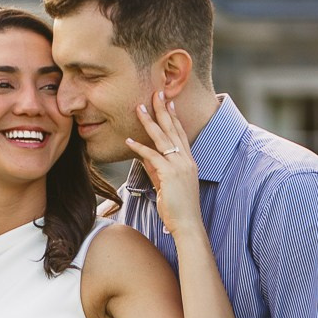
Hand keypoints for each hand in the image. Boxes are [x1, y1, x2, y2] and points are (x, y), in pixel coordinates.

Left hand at [124, 91, 201, 236]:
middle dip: (163, 110)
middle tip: (156, 93)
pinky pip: (153, 156)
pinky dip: (140, 148)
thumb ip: (156, 170)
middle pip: (173, 129)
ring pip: (163, 138)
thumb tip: (143, 157)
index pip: (180, 134)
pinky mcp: (170, 174)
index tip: (168, 102)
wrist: (188, 224)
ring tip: (138, 108)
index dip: (173, 117)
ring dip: (149, 122)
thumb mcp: (166, 185)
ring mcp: (180, 166)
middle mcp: (186, 160)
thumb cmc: (178, 208)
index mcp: (189, 161)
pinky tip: (128, 140)